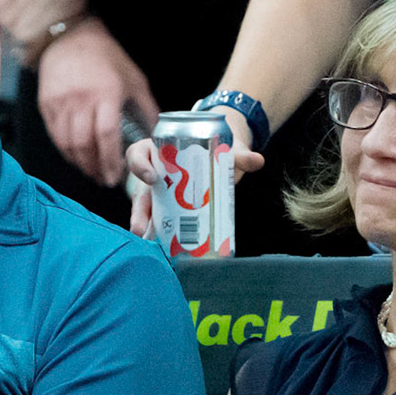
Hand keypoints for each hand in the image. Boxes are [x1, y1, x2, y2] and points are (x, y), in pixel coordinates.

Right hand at [37, 20, 158, 186]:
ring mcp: (60, 102)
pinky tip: (77, 157)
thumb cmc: (106, 58)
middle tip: (104, 179)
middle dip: (94, 167)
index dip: (111, 158)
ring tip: (91, 172)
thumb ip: (146, 108)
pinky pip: (55, 135)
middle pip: (84, 143)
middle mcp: (80, 99)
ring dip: (79, 163)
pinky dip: (66, 151)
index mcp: (105, 92)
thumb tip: (156, 134)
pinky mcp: (46, 105)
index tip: (116, 173)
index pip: (106, 133)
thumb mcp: (133, 78)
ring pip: (67, 143)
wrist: (71, 38)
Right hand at [124, 106, 264, 236]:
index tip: (152, 178)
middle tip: (142, 227)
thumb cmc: (216, 147)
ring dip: (145, 227)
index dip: (139, 165)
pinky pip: (159, 220)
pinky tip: (164, 247)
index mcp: (159, 149)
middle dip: (139, 211)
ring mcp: (159, 192)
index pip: (138, 154)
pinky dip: (160, 233)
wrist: (223, 155)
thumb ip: (239, 155)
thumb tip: (257, 160)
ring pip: (146, 209)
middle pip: (139, 190)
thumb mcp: (225, 148)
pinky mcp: (168, 207)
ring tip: (150, 243)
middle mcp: (154, 171)